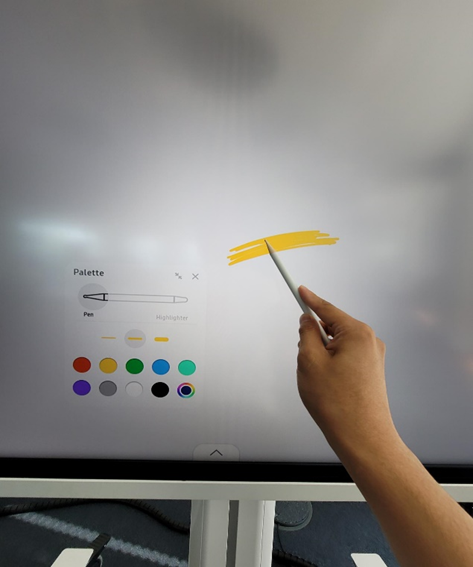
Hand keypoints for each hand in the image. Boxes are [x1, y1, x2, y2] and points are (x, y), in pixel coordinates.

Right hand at [297, 285, 398, 457]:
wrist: (363, 438)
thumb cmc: (337, 403)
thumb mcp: (310, 362)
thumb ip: (306, 334)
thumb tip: (308, 322)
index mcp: (356, 333)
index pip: (327, 309)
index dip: (310, 300)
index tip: (300, 289)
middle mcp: (369, 341)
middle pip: (332, 328)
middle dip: (315, 339)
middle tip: (306, 362)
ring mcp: (373, 356)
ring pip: (337, 345)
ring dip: (323, 355)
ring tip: (320, 382)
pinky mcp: (372, 370)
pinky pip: (346, 357)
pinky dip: (332, 364)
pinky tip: (328, 386)